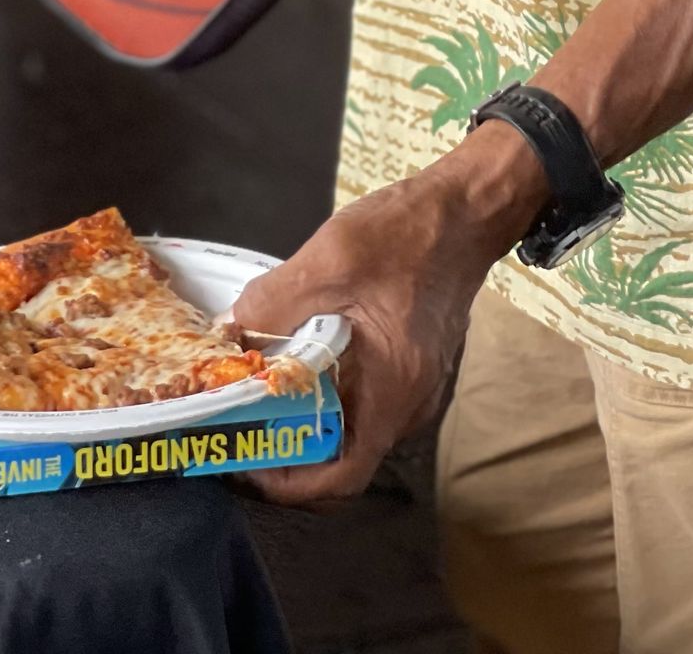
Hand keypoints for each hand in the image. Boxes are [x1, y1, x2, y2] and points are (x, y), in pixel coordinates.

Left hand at [231, 127, 546, 503]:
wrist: (466, 208)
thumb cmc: (406, 236)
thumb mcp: (329, 262)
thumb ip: (273, 303)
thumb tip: (226, 334)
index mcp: (393, 393)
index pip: (342, 479)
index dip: (287, 484)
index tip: (244, 462)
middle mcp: (409, 406)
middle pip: (340, 455)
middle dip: (283, 446)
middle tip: (235, 423)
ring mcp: (414, 387)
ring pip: (350, 424)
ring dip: (302, 415)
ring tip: (255, 389)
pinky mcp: (411, 365)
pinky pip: (362, 397)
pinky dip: (324, 390)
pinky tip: (294, 354)